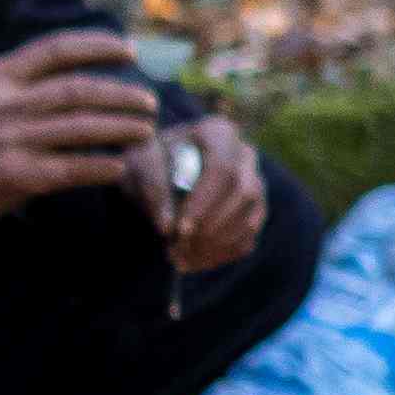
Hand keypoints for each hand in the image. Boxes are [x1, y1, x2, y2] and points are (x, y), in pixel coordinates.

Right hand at [0, 29, 167, 218]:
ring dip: (120, 129)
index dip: (98, 46)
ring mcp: (9, 139)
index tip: (130, 51)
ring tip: (145, 131)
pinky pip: (70, 168)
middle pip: (78, 90)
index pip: (56, 49)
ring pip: (81, 128)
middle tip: (150, 101)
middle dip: (121, 95)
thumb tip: (80, 72)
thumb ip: (21, 81)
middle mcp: (4, 103)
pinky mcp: (14, 175)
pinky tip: (119, 168)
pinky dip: (100, 167)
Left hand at [142, 116, 260, 271]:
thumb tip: (168, 227)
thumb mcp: (139, 166)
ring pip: (249, 218)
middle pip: (243, 194)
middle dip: (211, 226)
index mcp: (219, 132)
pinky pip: (248, 237)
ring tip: (179, 258)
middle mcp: (245, 155)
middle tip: (178, 248)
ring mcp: (255, 184)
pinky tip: (191, 261)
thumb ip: (152, 188)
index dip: (204, 202)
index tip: (180, 229)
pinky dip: (220, 254)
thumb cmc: (146, 162)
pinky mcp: (254, 212)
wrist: (156, 175)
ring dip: (215, 244)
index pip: (223, 168)